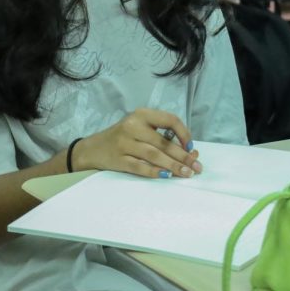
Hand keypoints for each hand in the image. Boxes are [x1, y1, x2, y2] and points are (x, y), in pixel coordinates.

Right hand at [71, 108, 201, 178]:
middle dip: (183, 156)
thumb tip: (192, 152)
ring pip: (154, 155)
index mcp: (141, 114)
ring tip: (186, 174)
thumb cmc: (123, 138)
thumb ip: (162, 136)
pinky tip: (166, 176)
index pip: (169, 120)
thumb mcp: (140, 128)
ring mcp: (124, 143)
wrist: (93, 149)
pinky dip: (154, 172)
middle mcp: (132, 126)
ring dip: (173, 166)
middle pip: (163, 142)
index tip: (191, 148)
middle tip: (196, 167)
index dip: (184, 134)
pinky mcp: (118, 159)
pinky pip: (140, 167)